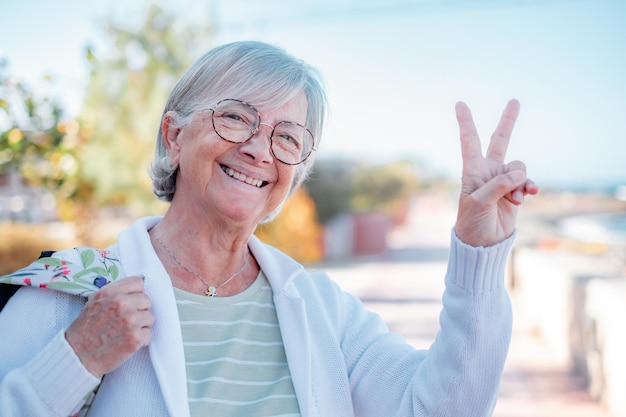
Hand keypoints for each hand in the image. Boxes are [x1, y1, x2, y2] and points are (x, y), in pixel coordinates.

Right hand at [65, 276, 153, 377]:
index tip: (132, 301)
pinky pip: (148, 334)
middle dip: (139, 311)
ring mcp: (129, 320)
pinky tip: (126, 342)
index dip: (136, 293)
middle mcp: (120, 303)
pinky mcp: (135, 337)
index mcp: (109, 293)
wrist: (77, 357)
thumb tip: (133, 291)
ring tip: (124, 332)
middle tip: (126, 321)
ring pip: (150, 317)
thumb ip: (113, 295)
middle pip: (146, 300)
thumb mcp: (93, 303)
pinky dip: (140, 340)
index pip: (137, 282)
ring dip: (140, 326)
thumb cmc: (84, 332)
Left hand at [454, 99, 538, 246]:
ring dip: (520, 181)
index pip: (469, 141)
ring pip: (519, 167)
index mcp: (472, 171)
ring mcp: (502, 181)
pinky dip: (529, 188)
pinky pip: (527, 182)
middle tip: (515, 101)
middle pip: (500, 141)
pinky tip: (526, 196)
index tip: (460, 104)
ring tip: (514, 199)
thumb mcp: (479, 203)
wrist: (483, 243)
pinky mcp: (515, 192)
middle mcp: (488, 171)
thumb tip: (519, 175)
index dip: (466, 122)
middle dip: (508, 122)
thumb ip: (497, 186)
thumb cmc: (472, 222)